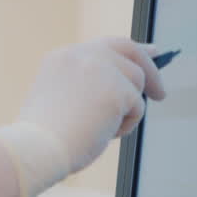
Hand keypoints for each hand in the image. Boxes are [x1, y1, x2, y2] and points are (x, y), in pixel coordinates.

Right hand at [18, 37, 166, 174]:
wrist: (36, 150)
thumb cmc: (45, 140)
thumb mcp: (62, 102)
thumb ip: (88, 87)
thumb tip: (125, 93)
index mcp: (62, 58)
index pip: (106, 46)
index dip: (132, 50)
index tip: (150, 53)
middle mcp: (81, 54)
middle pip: (129, 50)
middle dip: (150, 70)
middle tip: (160, 93)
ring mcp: (99, 68)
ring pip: (136, 82)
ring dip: (127, 110)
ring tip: (102, 130)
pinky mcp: (116, 88)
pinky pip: (137, 106)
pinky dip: (126, 125)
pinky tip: (103, 135)